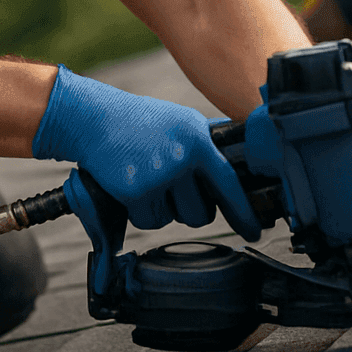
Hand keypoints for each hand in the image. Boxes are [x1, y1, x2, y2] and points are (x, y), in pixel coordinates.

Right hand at [33, 66, 261, 237]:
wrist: (97, 119)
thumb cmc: (143, 123)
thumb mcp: (183, 121)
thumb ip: (210, 142)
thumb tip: (240, 155)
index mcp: (199, 141)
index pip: (229, 183)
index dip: (243, 212)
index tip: (255, 231)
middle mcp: (183, 159)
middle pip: (201, 214)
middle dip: (188, 209)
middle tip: (171, 186)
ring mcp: (159, 176)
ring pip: (173, 220)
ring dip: (162, 209)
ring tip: (148, 178)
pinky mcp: (136, 192)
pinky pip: (149, 221)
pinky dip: (140, 212)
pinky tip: (132, 185)